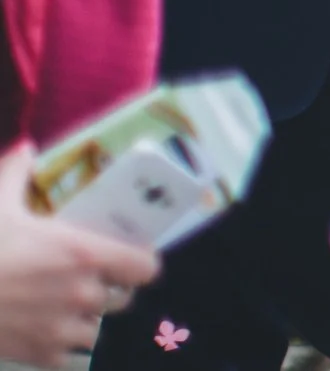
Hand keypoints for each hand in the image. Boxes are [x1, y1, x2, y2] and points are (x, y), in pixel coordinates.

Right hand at [0, 146, 157, 367]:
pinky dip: (63, 350)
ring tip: (66, 309)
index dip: (142, 263)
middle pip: (123, 299)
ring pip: (97, 331)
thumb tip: (26, 148)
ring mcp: (63, 329)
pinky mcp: (41, 356)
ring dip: (87, 322)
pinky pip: (70, 359)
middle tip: (91, 281)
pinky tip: (47, 335)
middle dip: (111, 291)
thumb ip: (16, 172)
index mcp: (84, 255)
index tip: (131, 258)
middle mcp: (83, 294)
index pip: (145, 267)